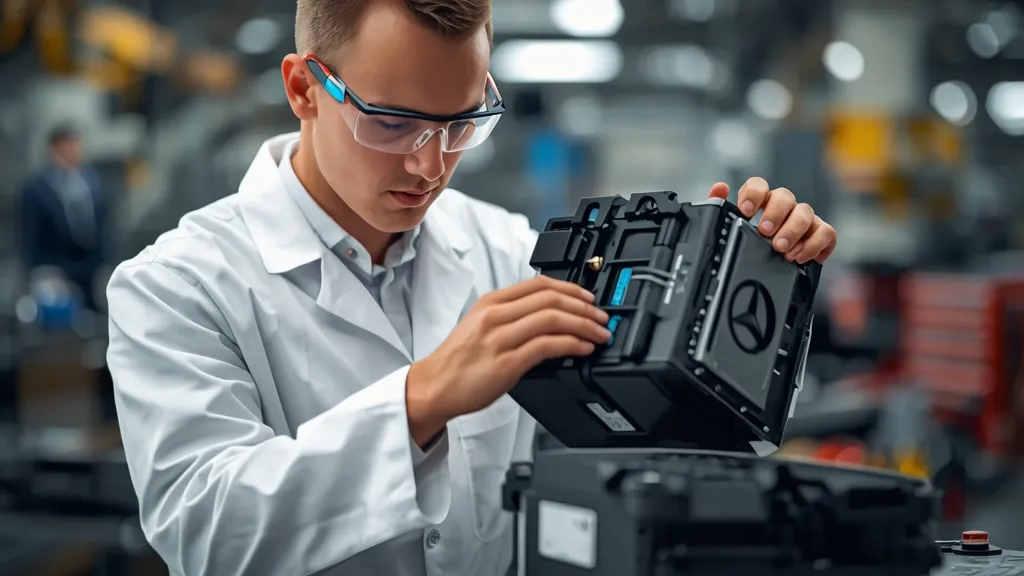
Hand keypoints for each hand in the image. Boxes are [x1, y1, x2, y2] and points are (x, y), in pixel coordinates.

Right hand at [406, 275, 610, 445]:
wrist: (434, 387)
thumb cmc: (458, 361)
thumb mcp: (481, 326)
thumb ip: (510, 316)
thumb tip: (548, 317)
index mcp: (491, 302)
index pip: (539, 284)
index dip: (571, 288)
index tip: (589, 298)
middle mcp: (496, 315)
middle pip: (551, 298)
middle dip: (584, 307)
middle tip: (602, 317)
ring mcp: (501, 338)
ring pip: (553, 318)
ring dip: (584, 325)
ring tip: (600, 333)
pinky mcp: (506, 363)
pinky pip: (548, 346)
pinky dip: (572, 344)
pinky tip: (584, 348)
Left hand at [709, 178, 836, 263]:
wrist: (768, 279)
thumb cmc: (752, 246)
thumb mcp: (732, 230)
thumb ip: (721, 207)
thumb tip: (719, 188)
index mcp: (761, 201)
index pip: (759, 185)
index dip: (754, 194)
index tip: (746, 212)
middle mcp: (785, 206)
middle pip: (785, 196)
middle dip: (775, 214)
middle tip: (766, 232)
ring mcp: (805, 219)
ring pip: (806, 212)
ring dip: (793, 231)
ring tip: (782, 250)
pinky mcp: (821, 234)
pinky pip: (827, 232)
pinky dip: (815, 245)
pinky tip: (801, 257)